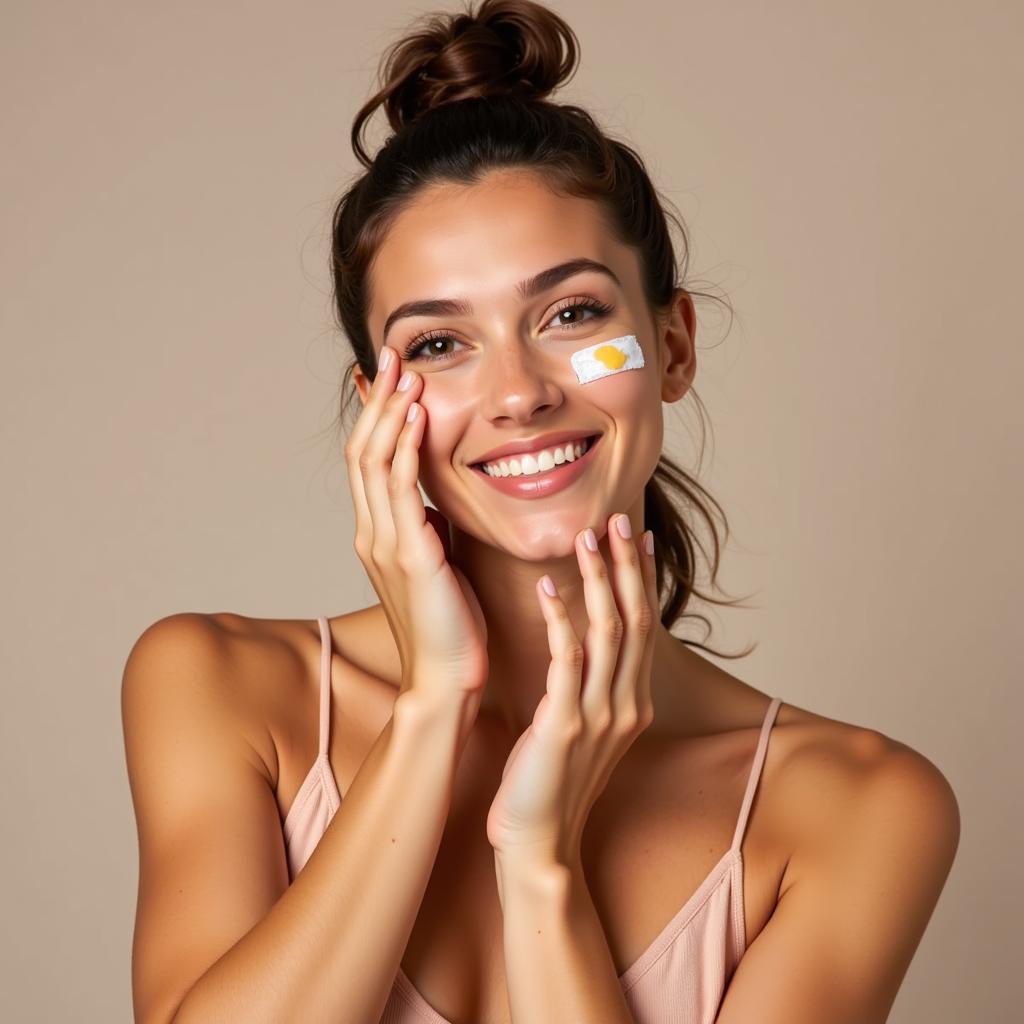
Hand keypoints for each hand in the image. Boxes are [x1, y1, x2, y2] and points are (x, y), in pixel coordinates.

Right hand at [345, 347, 488, 713]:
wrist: (449, 679)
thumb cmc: (450, 625)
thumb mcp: (437, 564)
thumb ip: (430, 529)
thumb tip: (438, 501)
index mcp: (378, 535)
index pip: (368, 462)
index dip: (376, 417)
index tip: (391, 377)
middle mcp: (372, 534)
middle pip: (362, 452)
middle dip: (377, 401)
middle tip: (392, 355)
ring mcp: (386, 544)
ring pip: (374, 462)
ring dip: (389, 413)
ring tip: (403, 370)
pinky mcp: (411, 556)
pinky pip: (400, 489)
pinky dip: (405, 448)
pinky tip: (417, 415)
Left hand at [485, 513, 658, 865]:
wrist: (539, 842)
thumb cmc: (551, 782)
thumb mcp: (583, 728)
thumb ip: (590, 685)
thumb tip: (583, 642)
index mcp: (633, 703)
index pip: (645, 628)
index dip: (643, 580)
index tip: (638, 537)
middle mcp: (626, 705)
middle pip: (636, 619)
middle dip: (628, 566)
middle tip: (617, 518)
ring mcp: (600, 715)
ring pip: (609, 631)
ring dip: (599, 580)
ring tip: (586, 537)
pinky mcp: (566, 723)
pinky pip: (567, 659)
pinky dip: (561, 619)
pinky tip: (548, 587)